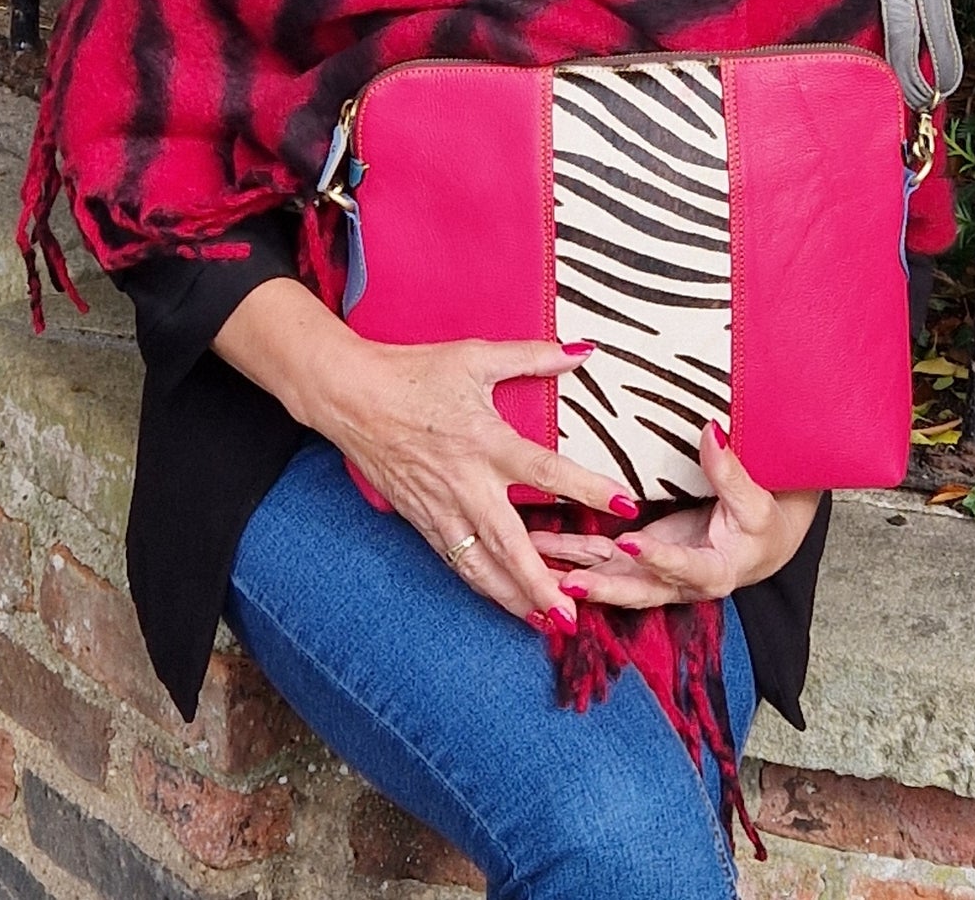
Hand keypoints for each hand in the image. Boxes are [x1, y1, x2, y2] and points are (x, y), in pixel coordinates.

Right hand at [211, 282, 639, 633]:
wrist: (350, 394)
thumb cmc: (415, 371)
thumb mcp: (476, 356)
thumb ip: (534, 356)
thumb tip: (584, 351)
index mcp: (486, 442)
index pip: (546, 472)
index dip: (587, 489)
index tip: (625, 506)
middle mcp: (466, 484)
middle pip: (512, 544)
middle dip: (543, 583)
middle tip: (574, 613)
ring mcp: (441, 508)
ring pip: (482, 566)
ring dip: (514, 597)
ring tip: (546, 623)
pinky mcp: (421, 520)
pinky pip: (457, 561)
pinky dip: (483, 586)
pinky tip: (503, 600)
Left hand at [527, 422, 819, 609]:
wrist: (760, 546)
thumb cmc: (761, 523)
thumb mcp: (754, 500)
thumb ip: (729, 471)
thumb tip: (711, 430)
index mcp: (714, 572)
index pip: (684, 567)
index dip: (659, 557)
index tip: (632, 544)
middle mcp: (678, 583)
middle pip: (637, 588)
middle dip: (600, 587)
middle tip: (567, 584)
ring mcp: (653, 574)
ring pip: (609, 578)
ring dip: (572, 572)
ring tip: (534, 563)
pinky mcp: (637, 560)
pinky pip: (599, 561)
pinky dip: (570, 557)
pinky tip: (538, 548)